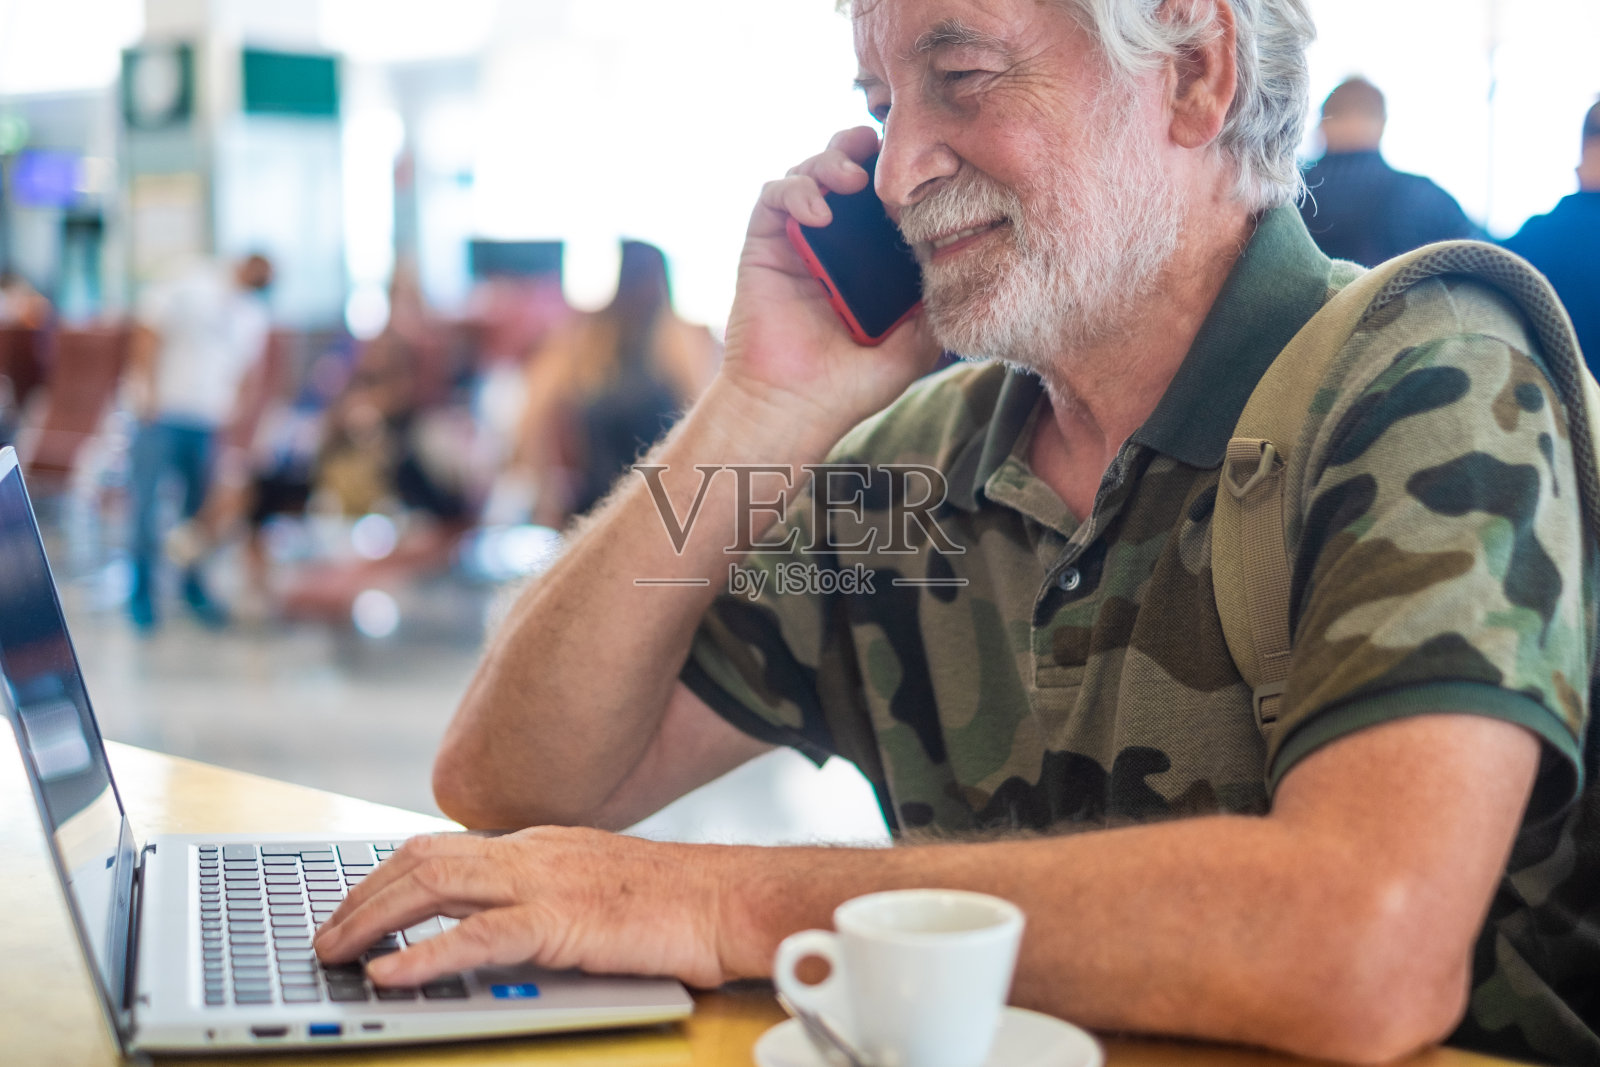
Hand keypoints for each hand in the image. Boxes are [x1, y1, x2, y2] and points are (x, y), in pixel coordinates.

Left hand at [312, 827, 731, 988]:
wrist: (731, 899)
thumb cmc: (676, 903)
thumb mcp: (595, 888)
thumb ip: (544, 897)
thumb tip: (494, 927)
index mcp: (538, 843)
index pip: (441, 846)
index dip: (386, 874)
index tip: (352, 903)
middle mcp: (531, 850)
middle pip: (422, 859)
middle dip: (363, 895)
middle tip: (325, 933)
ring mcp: (545, 880)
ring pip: (434, 885)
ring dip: (374, 918)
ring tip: (335, 949)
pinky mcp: (563, 919)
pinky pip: (478, 935)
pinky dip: (425, 955)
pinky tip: (391, 973)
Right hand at [720, 126, 940, 438]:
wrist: (794, 406)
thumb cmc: (850, 386)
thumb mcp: (915, 346)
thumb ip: (937, 305)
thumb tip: (967, 259)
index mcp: (869, 260)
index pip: (885, 198)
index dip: (900, 174)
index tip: (924, 167)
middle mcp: (833, 244)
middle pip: (847, 169)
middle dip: (862, 150)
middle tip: (880, 155)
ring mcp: (797, 241)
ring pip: (810, 172)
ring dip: (829, 162)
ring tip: (849, 180)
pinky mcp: (763, 244)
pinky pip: (774, 196)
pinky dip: (796, 191)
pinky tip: (818, 214)